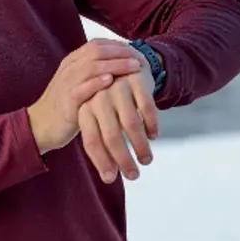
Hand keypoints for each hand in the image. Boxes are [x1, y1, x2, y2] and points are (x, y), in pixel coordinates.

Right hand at [26, 39, 144, 154]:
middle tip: (140, 58)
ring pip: (91, 66)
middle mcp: (69, 68)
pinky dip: (97, 82)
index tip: (136, 50)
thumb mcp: (78, 84)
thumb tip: (119, 66)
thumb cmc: (65, 105)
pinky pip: (82, 88)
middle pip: (96, 51)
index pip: (97, 45)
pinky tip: (111, 81)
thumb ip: (94, 73)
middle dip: (121, 52)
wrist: (40, 124)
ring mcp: (66, 83)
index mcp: (72, 62)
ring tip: (134, 66)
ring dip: (115, 64)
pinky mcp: (66, 101)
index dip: (118, 46)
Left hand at [79, 50, 158, 183]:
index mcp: (86, 108)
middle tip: (133, 176)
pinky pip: (147, 108)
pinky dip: (152, 124)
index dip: (101, 161)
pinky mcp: (136, 81)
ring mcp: (118, 89)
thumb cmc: (109, 98)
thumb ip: (101, 140)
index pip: (91, 140)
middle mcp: (99, 98)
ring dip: (140, 146)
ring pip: (131, 124)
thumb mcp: (98, 114)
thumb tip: (109, 176)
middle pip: (111, 136)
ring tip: (146, 160)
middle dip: (123, 159)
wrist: (122, 61)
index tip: (110, 179)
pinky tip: (154, 135)